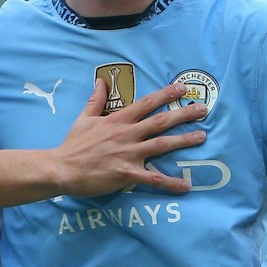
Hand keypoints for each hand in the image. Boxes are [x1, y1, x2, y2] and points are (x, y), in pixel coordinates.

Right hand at [53, 79, 205, 197]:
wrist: (62, 168)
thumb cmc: (73, 144)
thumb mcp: (84, 118)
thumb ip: (96, 100)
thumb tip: (101, 80)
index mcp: (118, 120)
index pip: (146, 103)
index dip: (166, 94)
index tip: (182, 88)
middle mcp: (128, 134)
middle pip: (161, 121)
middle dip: (184, 113)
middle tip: (203, 109)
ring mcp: (129, 154)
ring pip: (162, 145)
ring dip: (184, 140)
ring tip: (202, 136)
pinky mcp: (127, 174)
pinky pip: (153, 179)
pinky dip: (170, 183)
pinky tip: (186, 185)